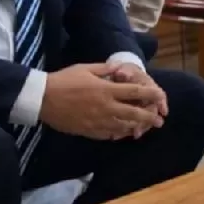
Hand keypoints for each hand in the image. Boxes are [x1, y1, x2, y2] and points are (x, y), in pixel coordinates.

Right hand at [39, 63, 165, 140]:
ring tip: (144, 129)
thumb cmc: (64, 80)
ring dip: (136, 128)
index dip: (151, 95)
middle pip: (134, 114)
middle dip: (149, 117)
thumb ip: (106, 69)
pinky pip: (109, 135)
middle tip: (159, 120)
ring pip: (124, 127)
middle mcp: (106, 107)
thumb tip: (120, 68)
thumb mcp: (86, 68)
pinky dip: (118, 134)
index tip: (160, 97)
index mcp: (107, 90)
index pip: (135, 93)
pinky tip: (123, 133)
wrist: (43, 99)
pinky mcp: (89, 131)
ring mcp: (98, 121)